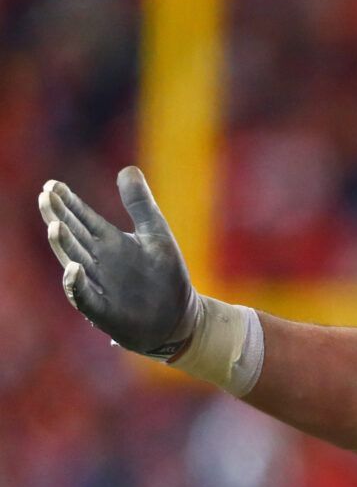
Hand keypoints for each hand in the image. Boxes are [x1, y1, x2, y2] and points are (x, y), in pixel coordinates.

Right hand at [37, 166, 199, 357]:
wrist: (181, 318)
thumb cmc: (166, 276)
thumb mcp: (156, 234)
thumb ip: (140, 204)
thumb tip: (127, 169)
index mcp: (109, 242)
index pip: (82, 218)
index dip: (67, 203)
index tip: (52, 185)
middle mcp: (98, 262)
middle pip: (73, 236)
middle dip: (58, 217)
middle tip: (46, 197)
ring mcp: (99, 286)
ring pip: (74, 261)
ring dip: (64, 245)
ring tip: (54, 225)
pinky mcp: (104, 311)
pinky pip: (85, 297)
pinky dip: (77, 284)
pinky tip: (73, 268)